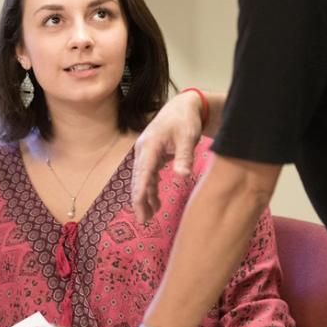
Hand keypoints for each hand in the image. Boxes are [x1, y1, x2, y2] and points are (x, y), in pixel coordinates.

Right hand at [132, 91, 203, 222]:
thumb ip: (184, 156)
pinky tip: (155, 202)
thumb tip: (182, 176)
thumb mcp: (187, 137)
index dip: (140, 191)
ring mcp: (146, 153)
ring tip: (149, 216)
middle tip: (142, 220)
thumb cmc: (185, 120)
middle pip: (138, 179)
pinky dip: (151, 189)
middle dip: (139, 200)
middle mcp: (144, 150)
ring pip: (142, 179)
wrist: (182, 106)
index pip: (143, 173)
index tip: (138, 207)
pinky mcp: (152, 155)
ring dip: (145, 197)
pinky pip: (148, 175)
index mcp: (150, 146)